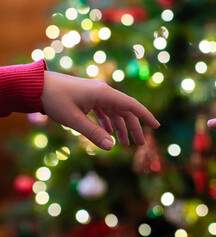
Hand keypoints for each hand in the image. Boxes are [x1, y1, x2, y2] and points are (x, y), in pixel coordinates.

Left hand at [41, 71, 159, 149]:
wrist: (36, 86)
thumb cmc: (55, 100)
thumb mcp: (74, 119)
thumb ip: (94, 133)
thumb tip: (112, 147)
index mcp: (104, 94)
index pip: (131, 105)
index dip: (145, 116)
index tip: (157, 126)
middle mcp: (103, 92)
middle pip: (125, 111)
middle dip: (133, 127)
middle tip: (139, 144)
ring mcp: (96, 94)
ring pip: (115, 112)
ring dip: (120, 127)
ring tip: (124, 144)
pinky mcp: (89, 98)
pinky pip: (104, 111)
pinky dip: (108, 123)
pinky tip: (109, 133)